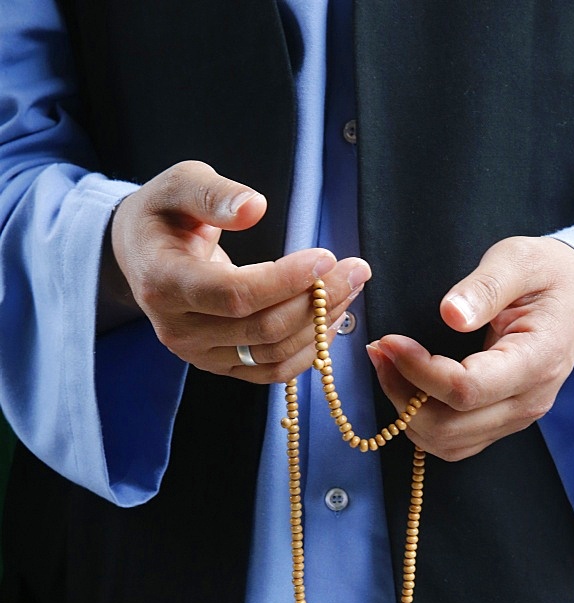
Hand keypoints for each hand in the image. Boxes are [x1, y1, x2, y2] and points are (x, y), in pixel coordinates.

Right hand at [105, 160, 370, 381]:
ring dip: (320, 325)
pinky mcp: (219, 366)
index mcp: (163, 283)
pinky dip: (308, 351)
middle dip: (317, 300)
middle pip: (261, 329)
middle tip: (356, 269)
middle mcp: (178, 329)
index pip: (234, 294)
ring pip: (272, 355)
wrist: (141, 254)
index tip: (326, 257)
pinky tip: (331, 320)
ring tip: (350, 288)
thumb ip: (213, 194)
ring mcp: (199, 355)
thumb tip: (254, 207)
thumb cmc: (165, 214)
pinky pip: (271, 372)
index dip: (285, 281)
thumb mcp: (180, 184)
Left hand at [368, 236, 573, 460]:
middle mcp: (529, 401)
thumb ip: (486, 285)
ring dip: (407, 413)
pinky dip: (421, 423)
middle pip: (451, 427)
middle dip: (403, 394)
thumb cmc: (547, 273)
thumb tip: (450, 314)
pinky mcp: (501, 422)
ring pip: (447, 442)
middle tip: (381, 353)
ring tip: (387, 367)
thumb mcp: (519, 259)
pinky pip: (453, 442)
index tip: (390, 341)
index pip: (467, 389)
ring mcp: (516, 418)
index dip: (420, 371)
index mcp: (538, 360)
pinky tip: (406, 387)